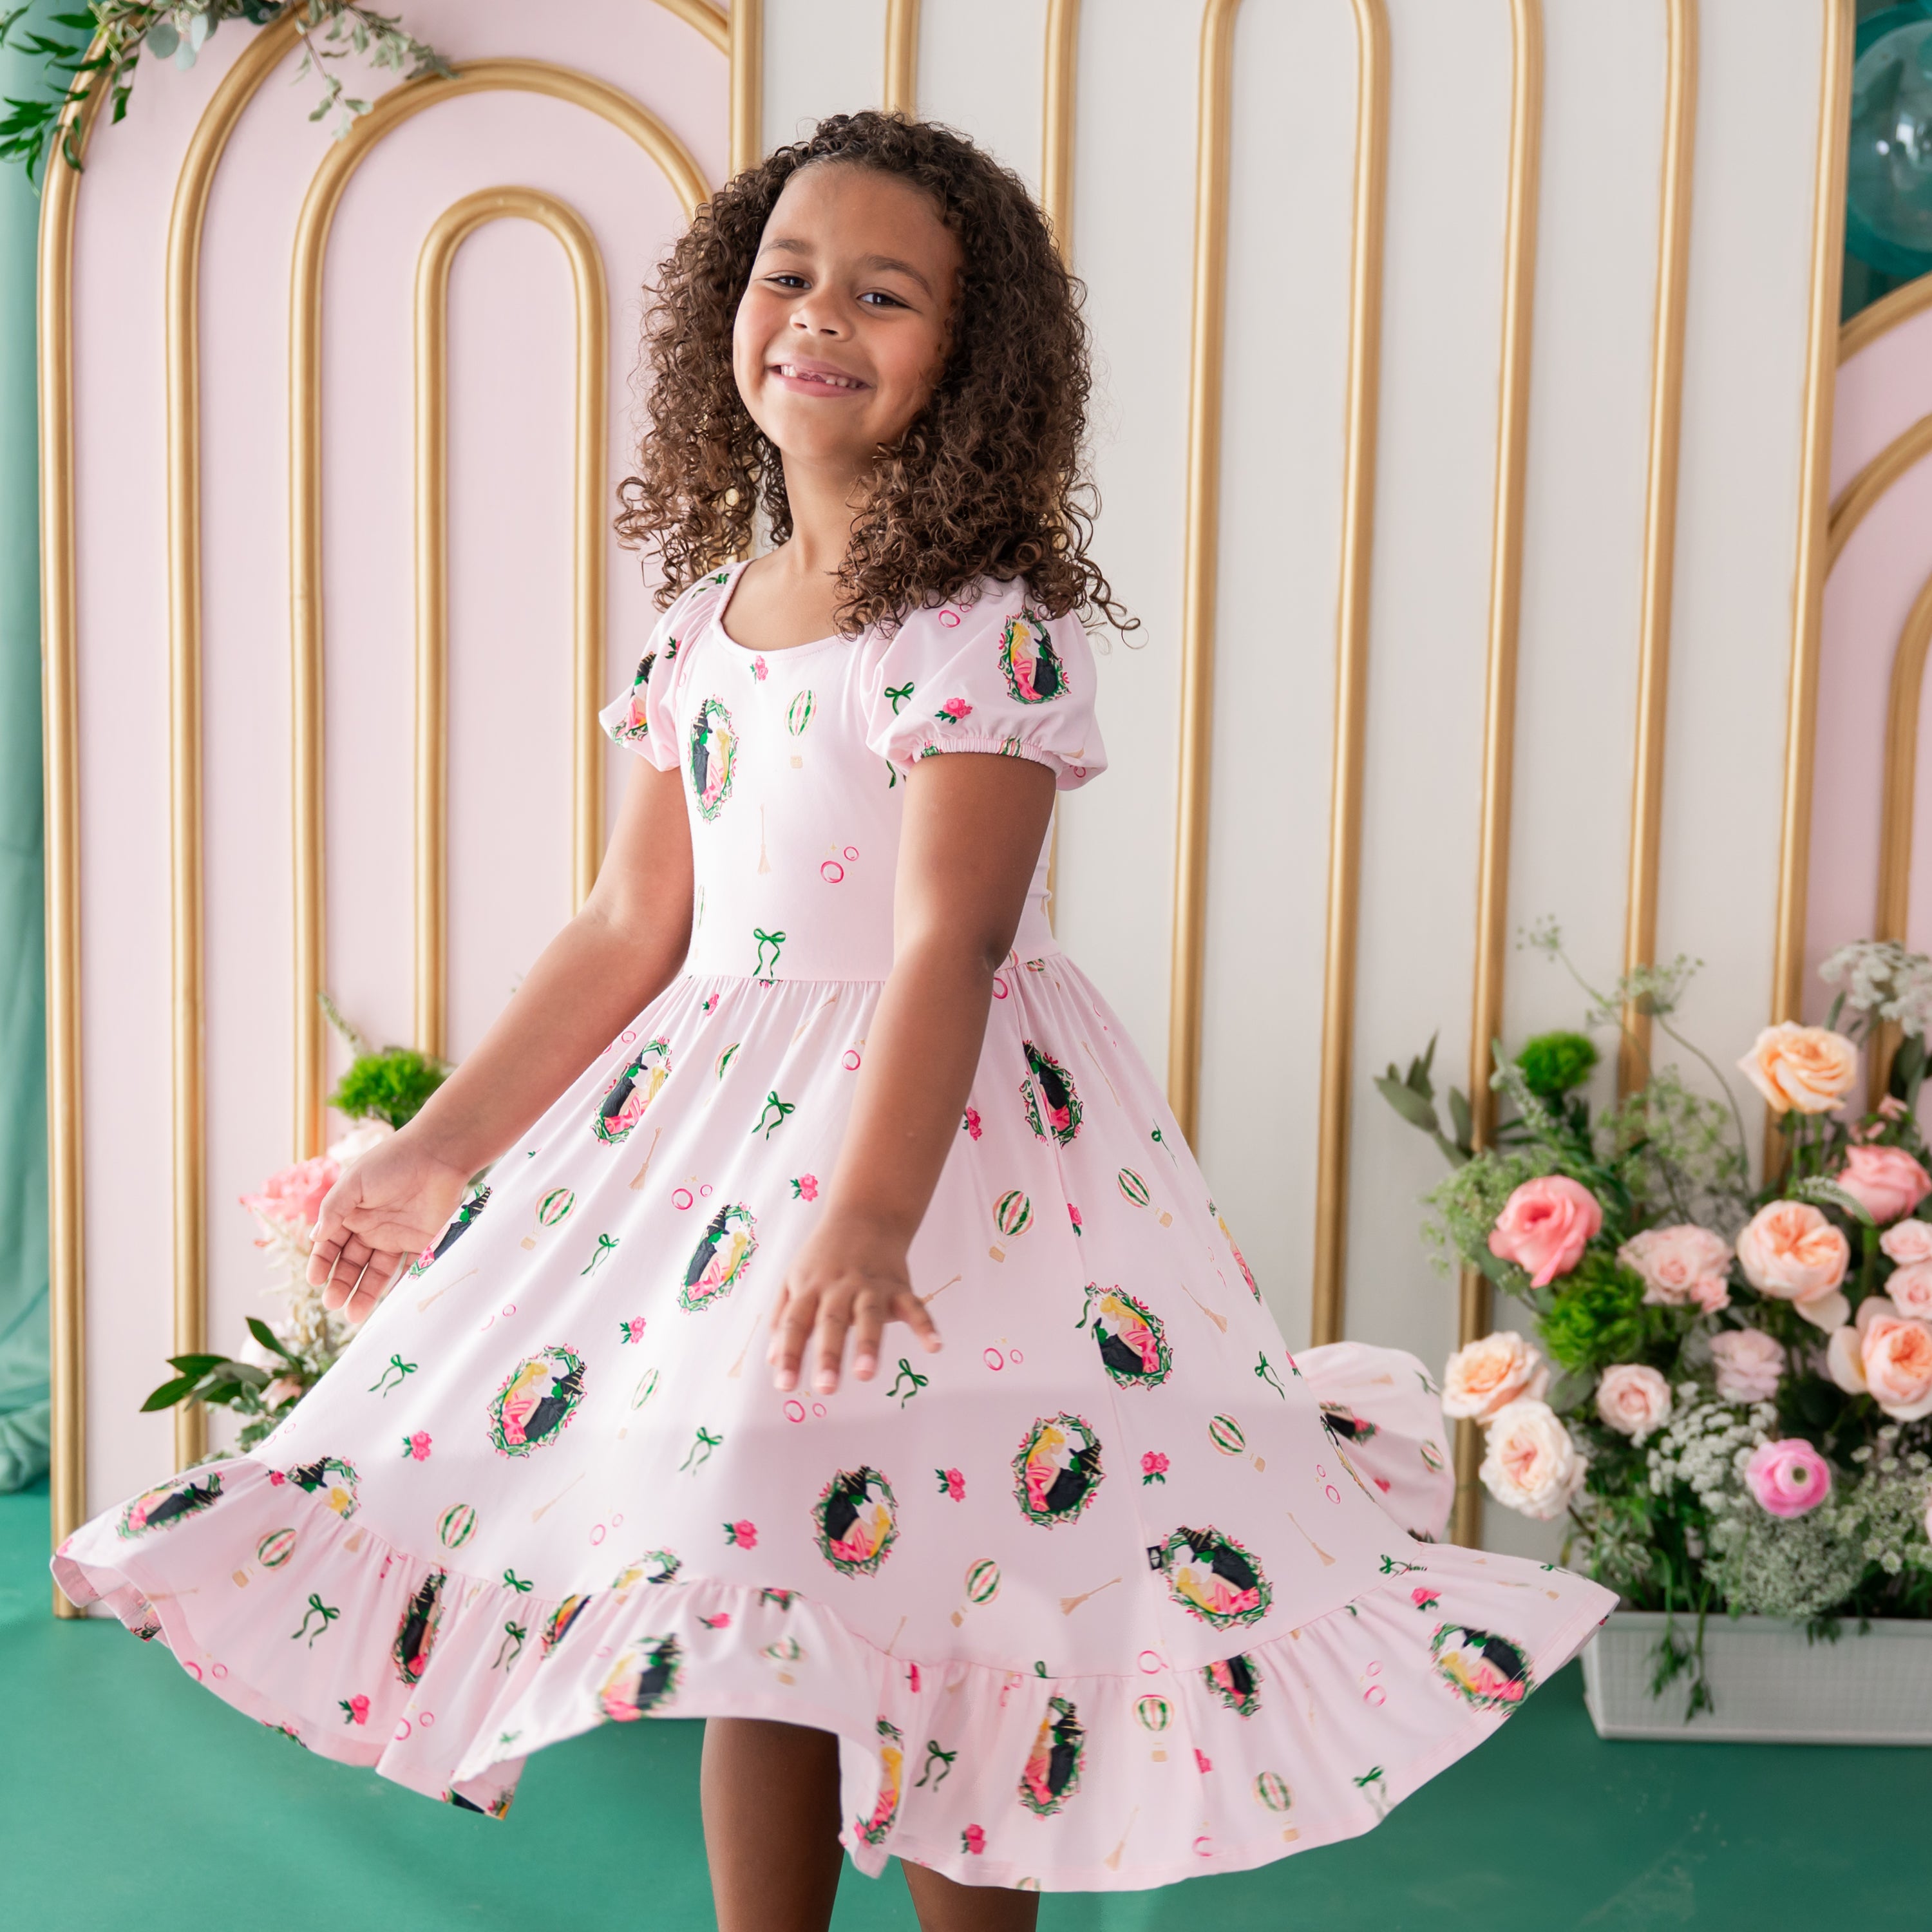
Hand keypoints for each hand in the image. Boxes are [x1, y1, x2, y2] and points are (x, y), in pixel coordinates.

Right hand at [306, 1130, 472, 1325]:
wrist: (438, 1154)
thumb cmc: (392, 1162)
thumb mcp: (354, 1182)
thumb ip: (333, 1209)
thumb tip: (314, 1237)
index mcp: (351, 1214)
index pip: (330, 1245)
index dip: (321, 1263)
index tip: (315, 1281)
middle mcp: (372, 1228)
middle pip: (352, 1263)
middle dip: (341, 1284)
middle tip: (332, 1304)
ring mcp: (397, 1237)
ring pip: (377, 1272)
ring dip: (365, 1293)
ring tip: (353, 1315)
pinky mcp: (423, 1242)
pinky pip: (410, 1269)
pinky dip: (399, 1287)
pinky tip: (386, 1303)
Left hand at [767, 1213, 940, 1394]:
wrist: (865, 1214)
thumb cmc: (824, 1255)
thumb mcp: (795, 1278)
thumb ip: (783, 1318)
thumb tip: (771, 1359)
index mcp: (809, 1287)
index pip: (795, 1323)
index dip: (789, 1354)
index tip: (783, 1385)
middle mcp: (838, 1287)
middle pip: (831, 1321)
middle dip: (829, 1355)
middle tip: (825, 1388)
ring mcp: (870, 1285)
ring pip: (869, 1315)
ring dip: (868, 1345)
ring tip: (865, 1374)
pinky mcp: (898, 1285)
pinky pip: (914, 1306)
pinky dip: (925, 1325)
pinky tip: (934, 1346)